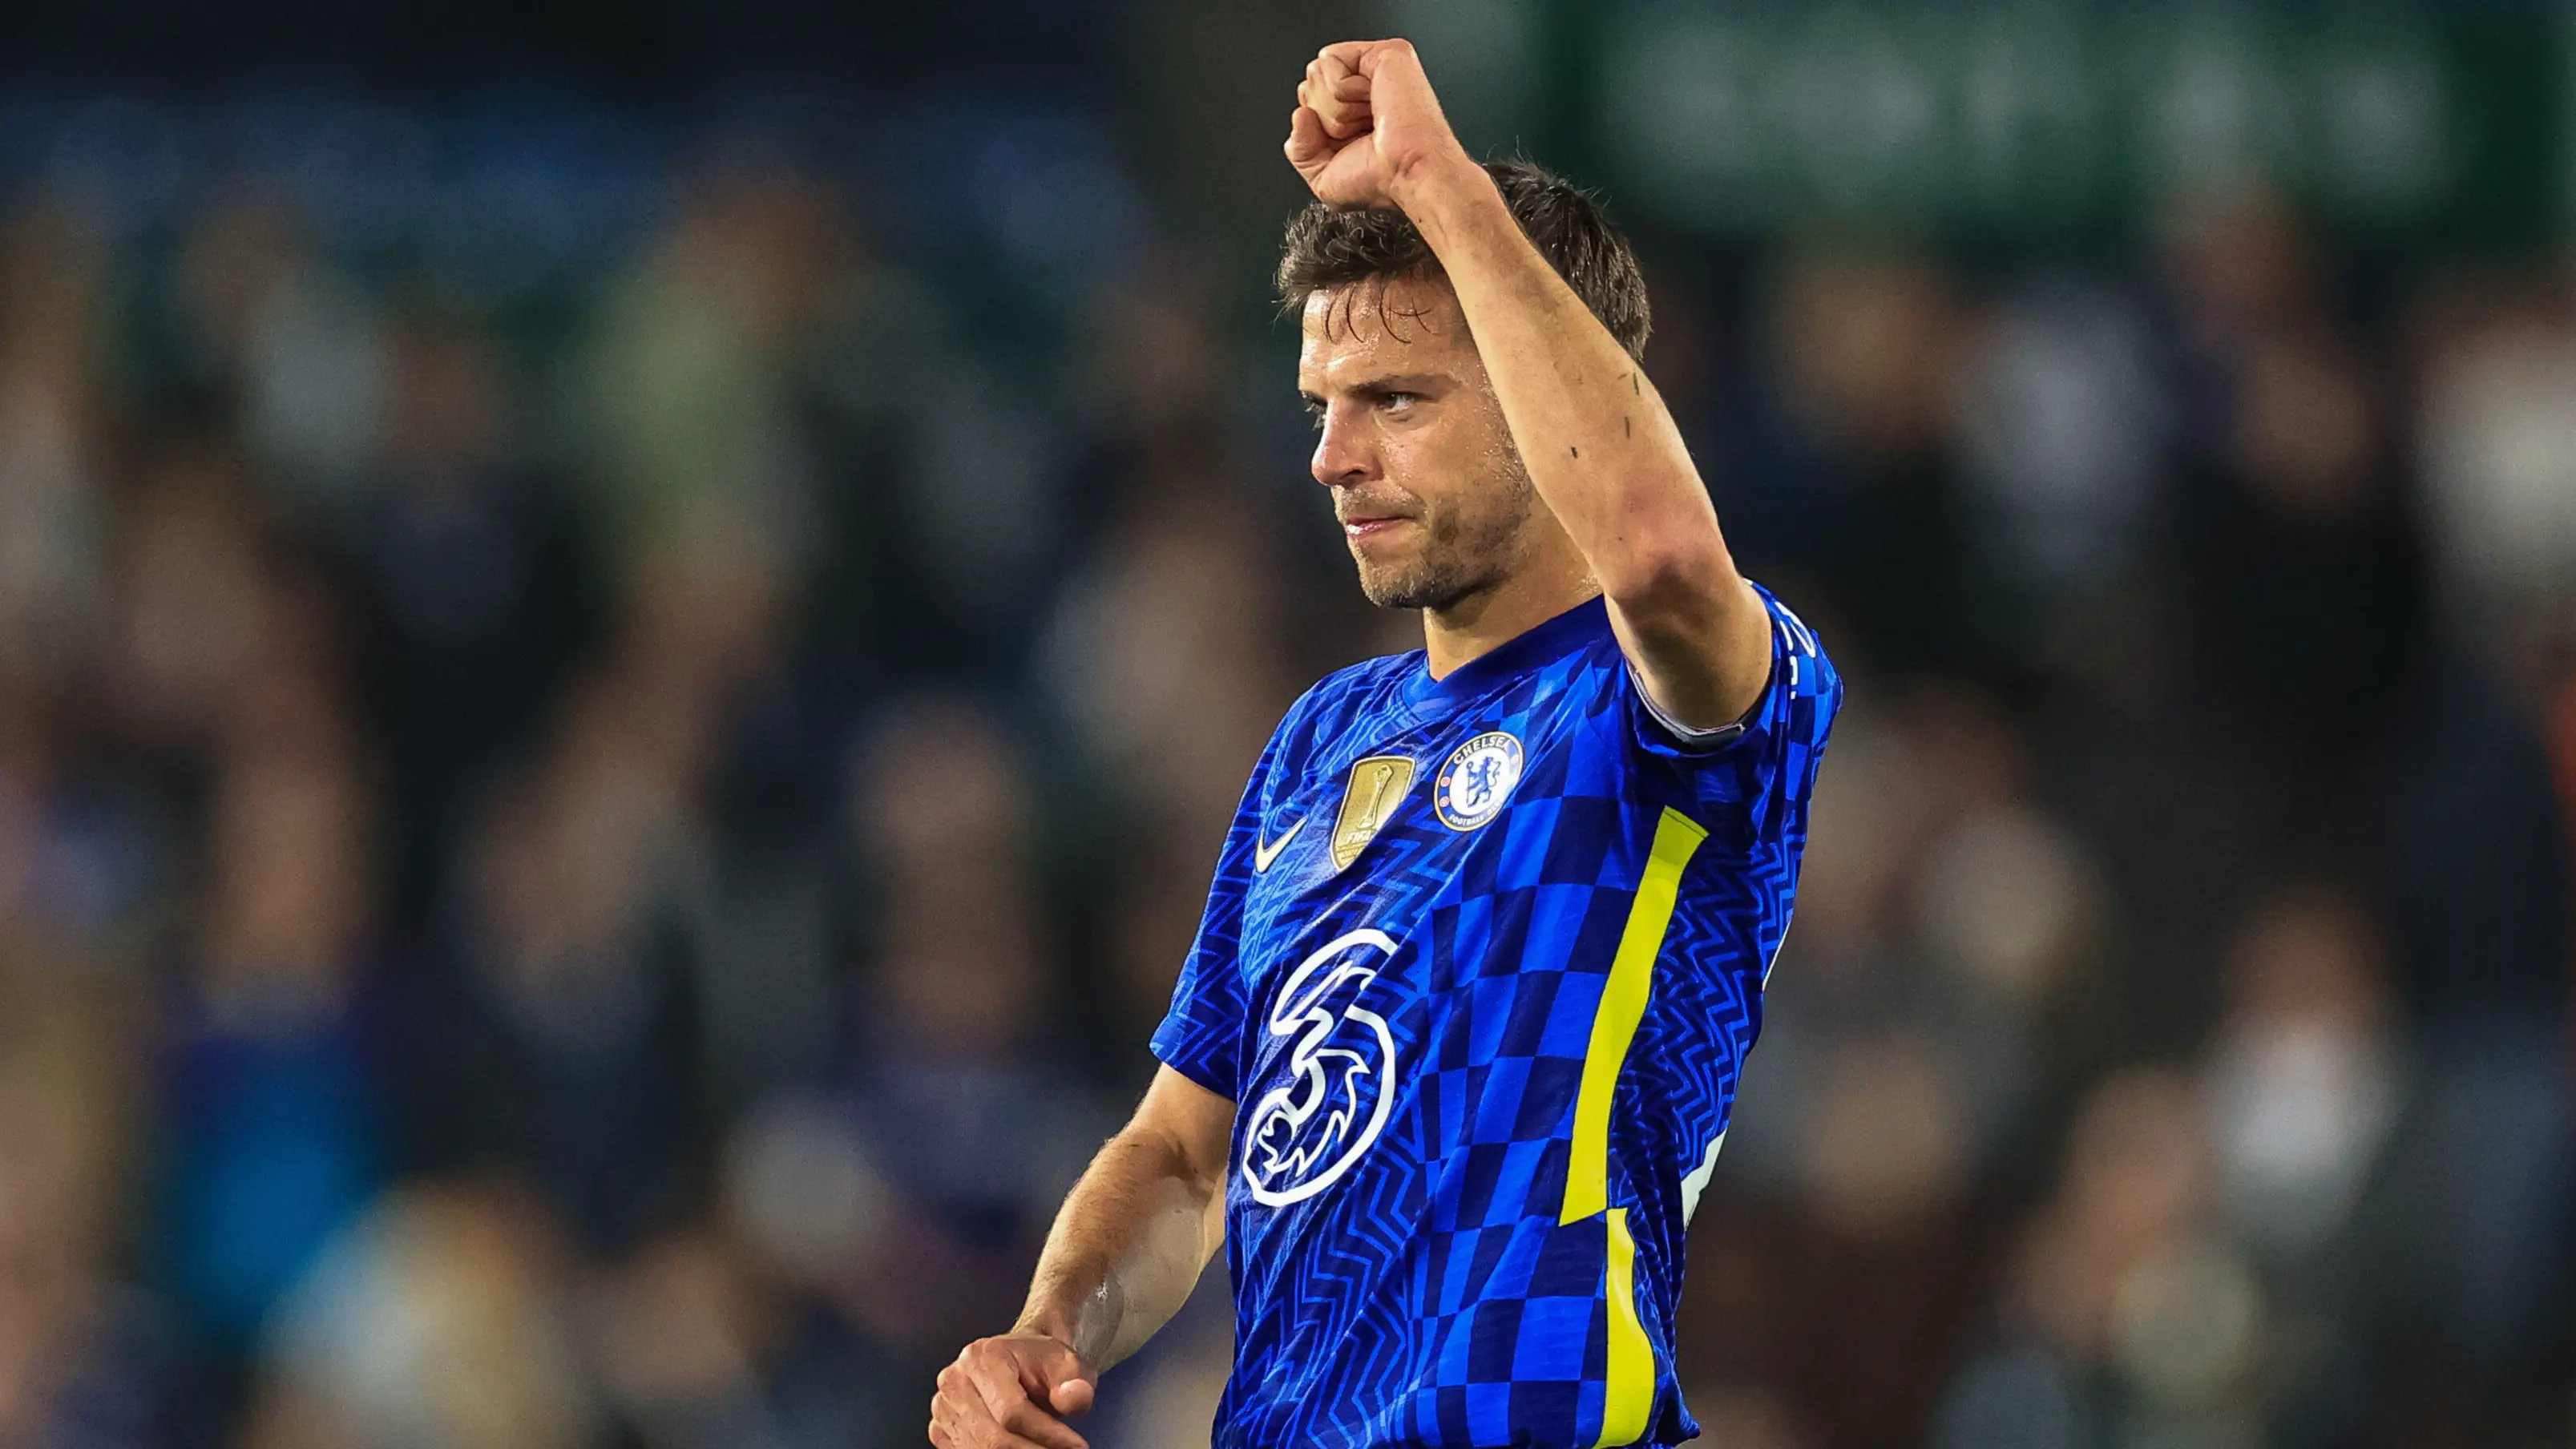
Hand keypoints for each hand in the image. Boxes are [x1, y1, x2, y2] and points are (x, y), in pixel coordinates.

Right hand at [927, 1332, 1095, 1448]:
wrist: (1022, 1360)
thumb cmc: (1043, 1363)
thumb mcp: (1068, 1366)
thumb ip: (1074, 1384)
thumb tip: (1074, 1399)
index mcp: (983, 1356)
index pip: (1012, 1412)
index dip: (1047, 1436)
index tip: (1077, 1446)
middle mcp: (955, 1380)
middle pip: (994, 1438)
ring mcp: (943, 1406)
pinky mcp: (940, 1427)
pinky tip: (1023, 1448)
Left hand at [1286, 39, 1475, 210]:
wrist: (1408, 173)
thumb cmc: (1382, 181)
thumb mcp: (1324, 178)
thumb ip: (1299, 149)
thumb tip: (1300, 115)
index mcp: (1355, 114)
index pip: (1308, 101)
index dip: (1317, 126)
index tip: (1349, 144)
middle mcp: (1365, 89)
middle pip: (1309, 84)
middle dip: (1324, 117)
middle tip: (1360, 132)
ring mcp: (1375, 68)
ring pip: (1317, 72)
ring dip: (1336, 107)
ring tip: (1369, 119)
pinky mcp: (1384, 52)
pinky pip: (1330, 61)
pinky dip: (1342, 89)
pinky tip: (1372, 102)